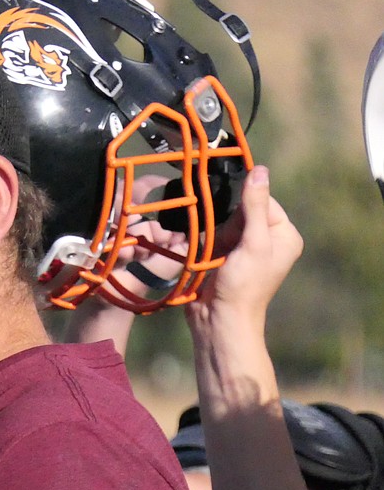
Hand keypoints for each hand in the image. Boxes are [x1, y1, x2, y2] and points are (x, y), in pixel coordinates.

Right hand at [187, 165, 302, 325]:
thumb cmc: (242, 285)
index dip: (244, 206)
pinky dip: (207, 244)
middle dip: (226, 224)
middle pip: (242, 212)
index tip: (230, 222)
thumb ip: (255, 206)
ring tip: (213, 254)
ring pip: (225, 224)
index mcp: (284, 236)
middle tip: (223, 245)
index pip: (263, 201)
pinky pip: (215, 238)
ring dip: (214, 235)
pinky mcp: (226, 259)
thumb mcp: (253, 243)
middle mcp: (268, 241)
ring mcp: (246, 251)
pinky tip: (205, 257)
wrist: (219, 320)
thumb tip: (260, 170)